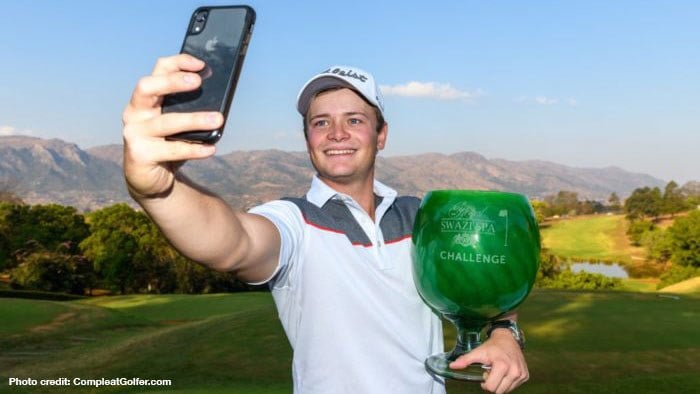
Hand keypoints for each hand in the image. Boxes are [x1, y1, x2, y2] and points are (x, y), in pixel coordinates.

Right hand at [122, 54, 223, 198]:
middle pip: (147, 87)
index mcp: (145, 98)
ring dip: (194, 119)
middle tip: (198, 82)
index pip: (158, 70)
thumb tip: (220, 99)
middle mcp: (134, 112)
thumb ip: (189, 110)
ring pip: (166, 122)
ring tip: (218, 119)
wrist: (151, 179)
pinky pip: (172, 150)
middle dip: (172, 82)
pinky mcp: (139, 155)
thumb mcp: (178, 123)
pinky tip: (211, 149)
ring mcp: (134, 133)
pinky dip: (194, 149)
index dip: (178, 63)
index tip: (201, 65)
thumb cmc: (168, 144)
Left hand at [449, 330, 528, 392]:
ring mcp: (521, 374)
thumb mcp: (478, 351)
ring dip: (501, 383)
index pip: (491, 388)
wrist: (508, 337)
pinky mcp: (525, 375)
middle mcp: (514, 371)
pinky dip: (508, 382)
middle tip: (491, 372)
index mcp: (502, 365)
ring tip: (498, 371)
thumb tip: (452, 366)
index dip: (486, 383)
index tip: (486, 373)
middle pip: (499, 391)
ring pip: (507, 390)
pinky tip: (505, 371)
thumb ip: (465, 360)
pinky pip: (514, 386)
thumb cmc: (492, 346)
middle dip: (493, 384)